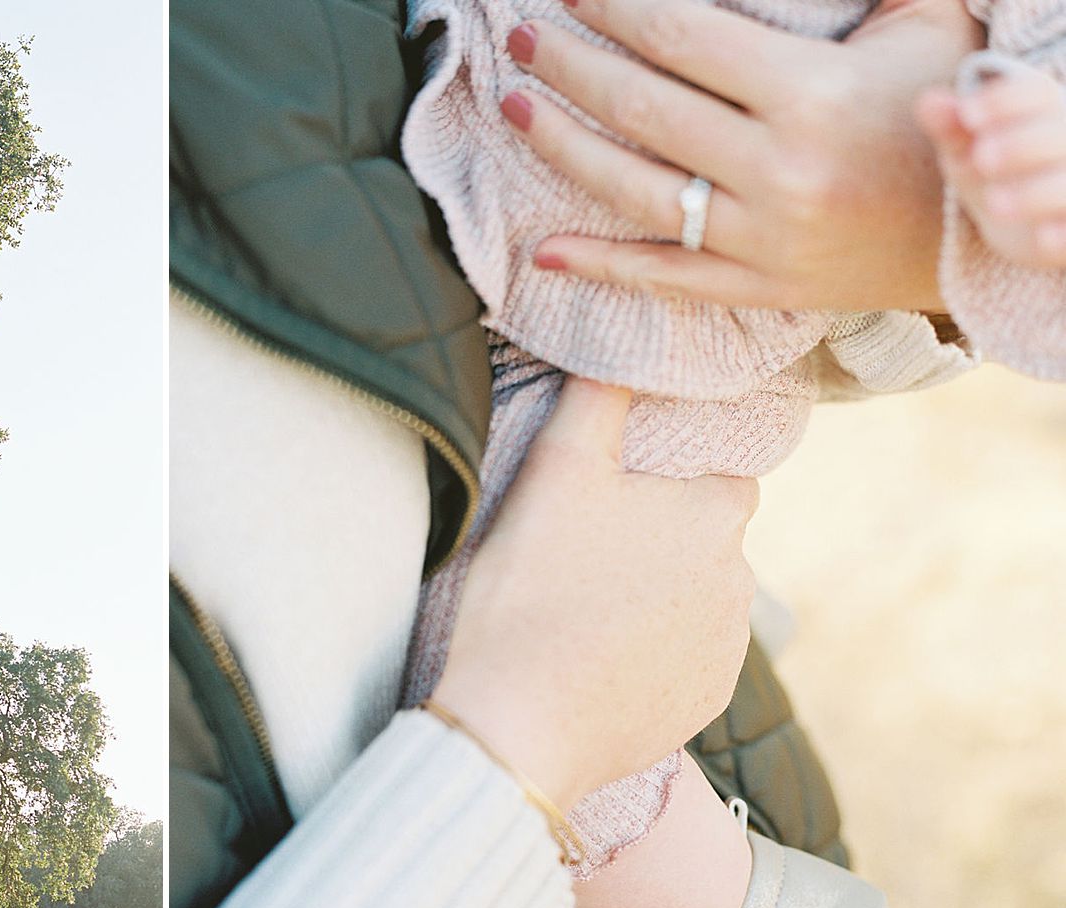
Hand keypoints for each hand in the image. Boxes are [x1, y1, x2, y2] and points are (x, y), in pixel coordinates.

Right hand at [431, 379, 756, 806]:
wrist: (519, 724)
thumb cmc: (530, 590)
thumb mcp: (555, 470)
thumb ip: (596, 395)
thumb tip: (620, 341)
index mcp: (717, 513)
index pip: (718, 477)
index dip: (667, 483)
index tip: (615, 499)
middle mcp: (742, 581)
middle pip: (702, 542)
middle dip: (657, 543)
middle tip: (581, 555)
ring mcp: (727, 650)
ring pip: (695, 603)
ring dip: (655, 601)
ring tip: (580, 613)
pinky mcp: (705, 704)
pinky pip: (683, 663)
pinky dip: (649, 658)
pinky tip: (594, 661)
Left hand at [501, 0, 981, 310]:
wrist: (984, 221)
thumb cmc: (939, 105)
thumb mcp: (919, 23)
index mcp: (810, 95)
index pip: (682, 38)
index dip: (616, 10)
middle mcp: (777, 171)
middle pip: (642, 109)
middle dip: (568, 68)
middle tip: (520, 40)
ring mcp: (761, 239)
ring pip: (635, 190)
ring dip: (561, 147)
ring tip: (515, 108)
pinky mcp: (757, 288)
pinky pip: (662, 277)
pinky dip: (599, 263)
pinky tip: (543, 247)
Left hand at [918, 57, 1065, 266]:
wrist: (1021, 225)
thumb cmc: (993, 174)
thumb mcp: (967, 149)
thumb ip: (951, 127)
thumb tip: (927, 102)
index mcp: (1046, 113)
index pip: (1037, 94)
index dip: (1006, 100)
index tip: (969, 113)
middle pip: (1056, 136)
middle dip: (1020, 144)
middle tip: (983, 157)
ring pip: (1064, 186)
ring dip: (1034, 193)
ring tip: (995, 203)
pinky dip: (1061, 233)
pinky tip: (1043, 237)